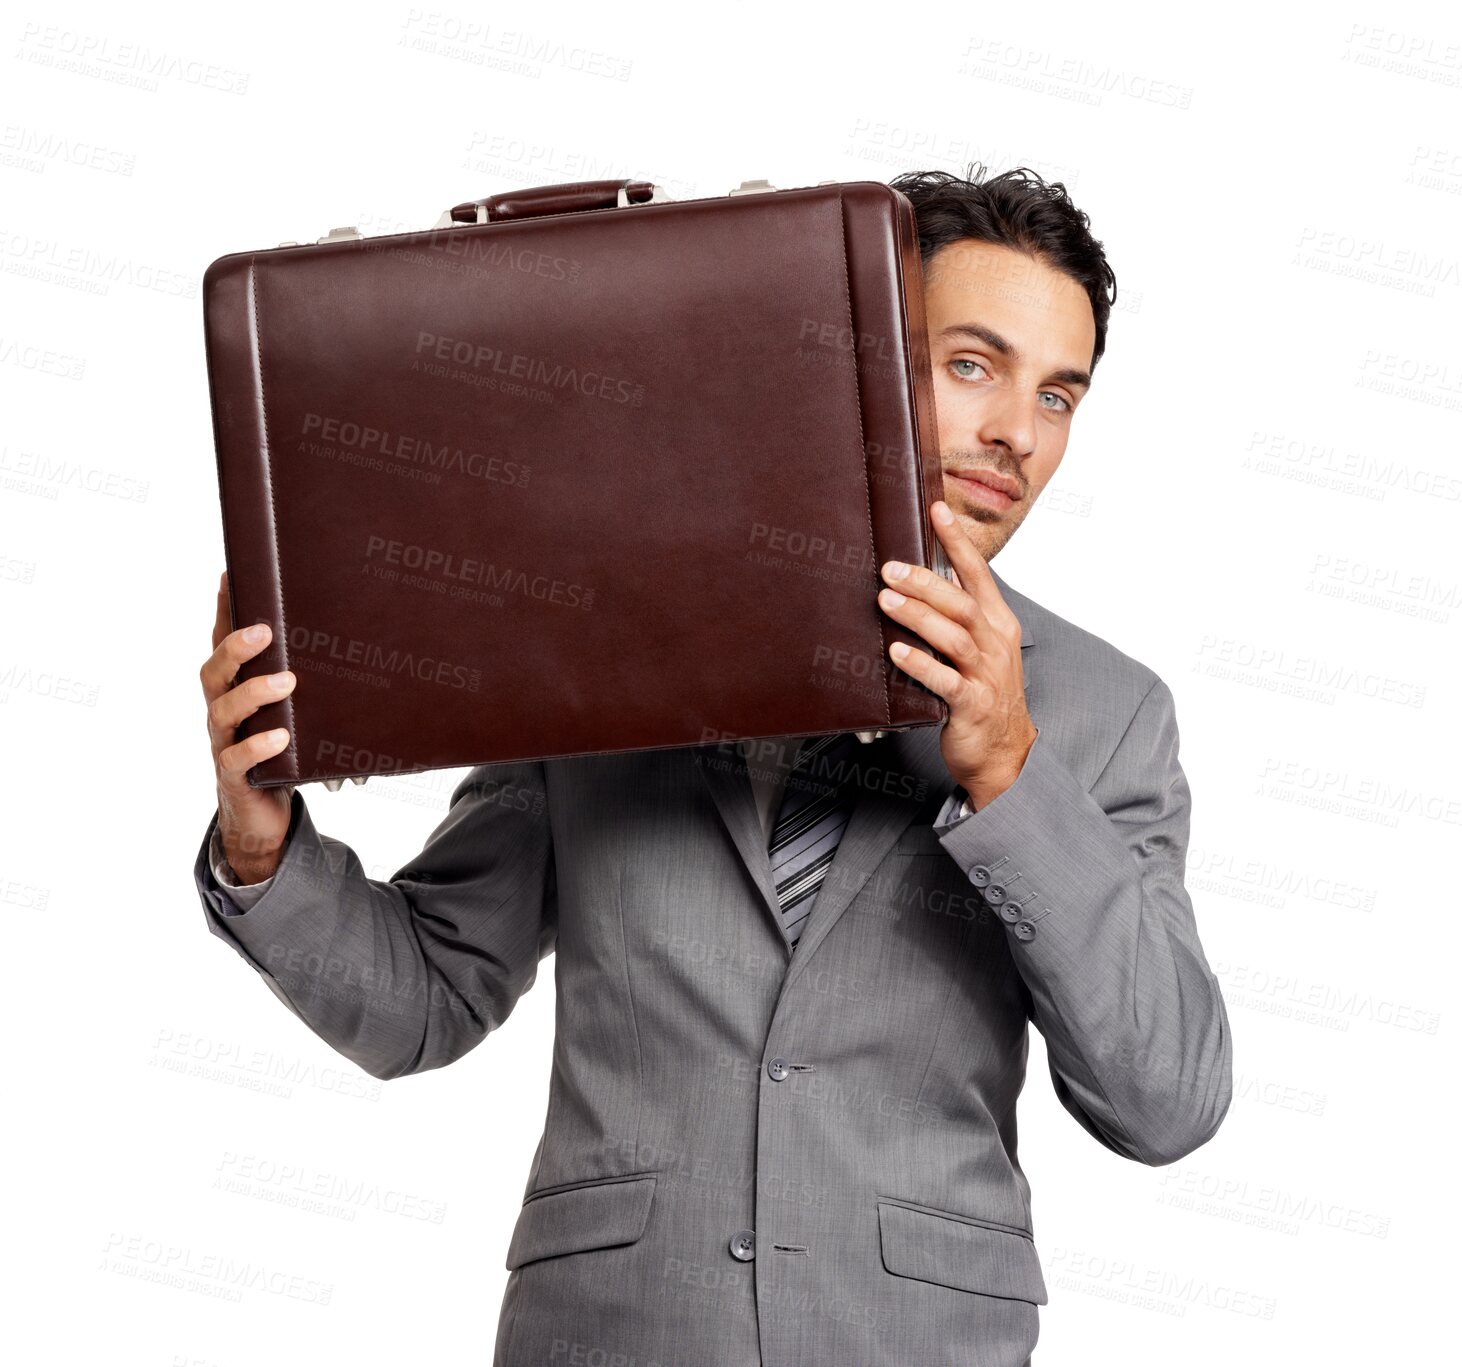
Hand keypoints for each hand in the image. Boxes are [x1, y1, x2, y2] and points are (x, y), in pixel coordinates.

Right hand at [200, 570, 296, 881]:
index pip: (221, 644)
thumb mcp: (295, 709)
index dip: (222, 612)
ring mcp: (223, 742)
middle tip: (266, 631)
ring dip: (253, 693)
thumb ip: (310, 679)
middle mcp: (222, 710)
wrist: (263, 813)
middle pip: (214, 671)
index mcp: (234, 688)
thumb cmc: (282, 751)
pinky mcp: (233, 775)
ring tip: (286, 682)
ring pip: (223, 711)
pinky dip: (257, 746)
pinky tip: (280, 736)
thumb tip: (360, 639)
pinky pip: (236, 758)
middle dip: (236, 648)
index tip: (229, 576)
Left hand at [875, 501, 1037, 810]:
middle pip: (961, 603)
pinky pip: (945, 681)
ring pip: (953, 637)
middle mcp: (995, 644)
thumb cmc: (983, 693)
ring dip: (917, 616)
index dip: (957, 542)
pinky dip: (920, 665)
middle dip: (925, 581)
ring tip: (886, 599)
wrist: (1004, 753)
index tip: (936, 510)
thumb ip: (959, 613)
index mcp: (997, 623)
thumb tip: (928, 574)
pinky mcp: (972, 705)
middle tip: (889, 567)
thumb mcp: (980, 647)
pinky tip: (897, 652)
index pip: (978, 574)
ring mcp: (986, 675)